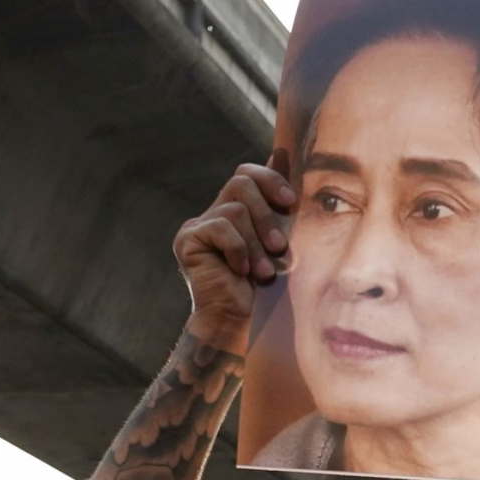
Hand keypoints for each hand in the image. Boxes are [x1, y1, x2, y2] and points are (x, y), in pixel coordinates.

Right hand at [178, 162, 294, 353]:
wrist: (244, 329)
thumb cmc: (269, 293)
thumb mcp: (282, 241)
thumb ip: (279, 201)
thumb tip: (283, 151)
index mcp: (237, 212)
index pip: (248, 173)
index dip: (271, 178)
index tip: (291, 201)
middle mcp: (215, 214)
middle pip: (241, 180)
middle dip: (267, 213)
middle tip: (280, 246)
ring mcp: (198, 226)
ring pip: (235, 207)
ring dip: (257, 241)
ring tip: (263, 272)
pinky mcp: (187, 240)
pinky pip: (220, 226)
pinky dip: (238, 248)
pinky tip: (240, 271)